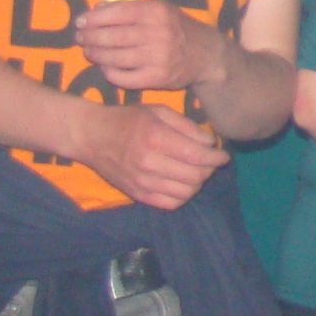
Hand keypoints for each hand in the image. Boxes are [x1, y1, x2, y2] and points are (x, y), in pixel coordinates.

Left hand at [75, 0, 226, 92]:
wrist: (205, 55)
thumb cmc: (176, 28)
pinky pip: (124, 78)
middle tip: (79, 38)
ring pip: (115, 57)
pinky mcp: (157, 78)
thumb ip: (128, 7)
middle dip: (90, 37)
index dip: (94, 18)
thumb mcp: (158, 9)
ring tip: (88, 52)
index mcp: (156, 11)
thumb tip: (96, 9)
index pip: (117, 12)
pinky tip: (105, 68)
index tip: (79, 22)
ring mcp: (158, 57)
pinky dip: (110, 73)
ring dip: (96, 55)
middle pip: (112, 36)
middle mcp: (158, 33)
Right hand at [82, 103, 229, 210]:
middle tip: (211, 162)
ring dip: (198, 183)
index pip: (196, 156)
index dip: (216, 158)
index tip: (223, 155)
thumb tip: (210, 143)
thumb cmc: (128, 119)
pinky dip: (183, 196)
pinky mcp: (137, 195)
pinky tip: (183, 183)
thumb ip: (186, 126)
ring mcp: (142, 182)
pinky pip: (170, 204)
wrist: (92, 137)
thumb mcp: (158, 111)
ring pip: (185, 192)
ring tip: (197, 171)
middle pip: (194, 176)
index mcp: (155, 138)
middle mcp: (149, 163)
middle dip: (209, 169)